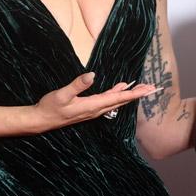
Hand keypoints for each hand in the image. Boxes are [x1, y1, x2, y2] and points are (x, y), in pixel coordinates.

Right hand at [28, 72, 158, 132]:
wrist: (41, 120)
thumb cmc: (50, 107)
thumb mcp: (62, 94)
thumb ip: (76, 85)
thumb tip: (91, 75)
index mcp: (93, 105)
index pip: (118, 98)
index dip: (134, 93)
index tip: (147, 90)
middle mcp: (96, 109)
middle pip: (122, 100)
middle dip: (138, 94)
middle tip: (153, 88)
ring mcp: (93, 109)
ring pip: (117, 100)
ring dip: (130, 94)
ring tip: (143, 87)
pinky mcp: (89, 107)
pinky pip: (108, 100)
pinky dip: (118, 93)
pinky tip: (121, 88)